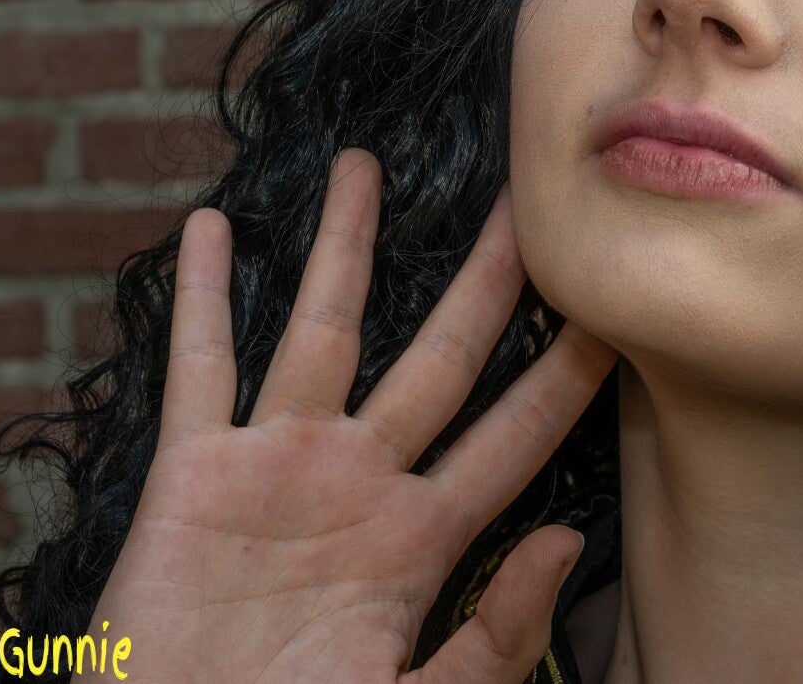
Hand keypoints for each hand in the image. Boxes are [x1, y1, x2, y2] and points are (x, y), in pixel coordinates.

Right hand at [79, 149, 619, 682]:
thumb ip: (494, 635)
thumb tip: (569, 543)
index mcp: (421, 539)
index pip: (515, 435)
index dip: (566, 373)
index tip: (611, 306)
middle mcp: (357, 481)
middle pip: (439, 356)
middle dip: (486, 279)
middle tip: (524, 198)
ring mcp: (274, 468)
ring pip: (321, 331)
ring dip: (342, 248)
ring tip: (361, 167)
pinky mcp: (191, 479)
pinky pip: (198, 373)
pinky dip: (202, 301)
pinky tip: (212, 229)